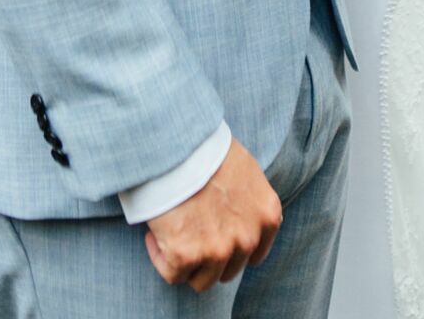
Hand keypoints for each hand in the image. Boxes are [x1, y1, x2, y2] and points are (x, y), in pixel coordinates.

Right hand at [145, 137, 281, 291]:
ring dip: (187, 263)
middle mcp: (248, 238)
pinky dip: (161, 257)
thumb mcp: (243, 168)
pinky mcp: (186, 256)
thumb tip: (239, 214)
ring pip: (203, 280)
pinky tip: (155, 234)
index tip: (214, 235)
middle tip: (190, 231)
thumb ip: (249, 199)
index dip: (231, 247)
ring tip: (172, 233)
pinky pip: (173, 274)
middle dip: (209, 255)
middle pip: (228, 270)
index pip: (255, 253)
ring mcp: (218, 250)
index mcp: (267, 215)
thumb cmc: (206, 147)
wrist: (177, 143)